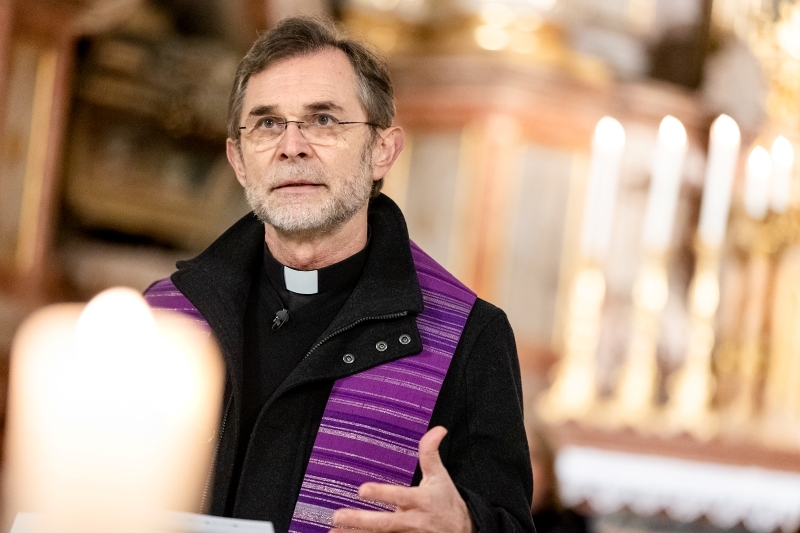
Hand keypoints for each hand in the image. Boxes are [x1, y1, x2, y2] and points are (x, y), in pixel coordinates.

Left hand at [330, 426, 471, 532]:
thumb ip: (431, 453)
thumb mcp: (440, 476)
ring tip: (333, 532)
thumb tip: (438, 429)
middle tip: (338, 515)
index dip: (382, 494)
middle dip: (362, 521)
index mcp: (421, 500)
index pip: (400, 496)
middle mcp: (413, 521)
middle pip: (386, 523)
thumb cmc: (445, 500)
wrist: (463, 531)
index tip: (362, 490)